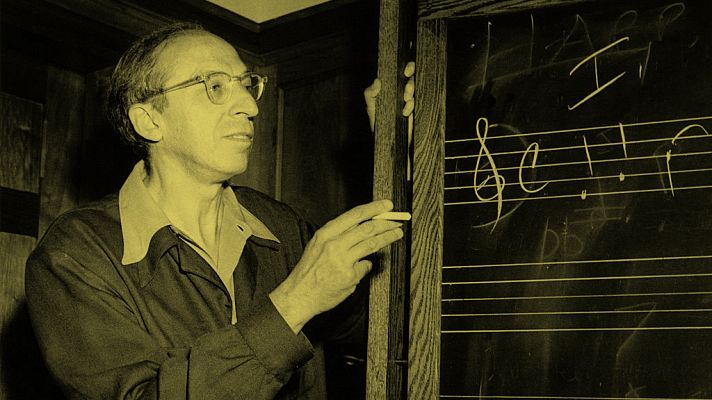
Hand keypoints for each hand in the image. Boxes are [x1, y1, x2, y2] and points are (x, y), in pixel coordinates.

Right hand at [269, 200, 403, 332]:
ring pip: (372, 244)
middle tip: (398, 221)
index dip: (374, 208)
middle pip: (367, 228)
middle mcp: (334, 244)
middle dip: (386, 223)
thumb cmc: (309, 271)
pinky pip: (365, 266)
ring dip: (387, 237)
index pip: (355, 215)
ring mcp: (342, 260)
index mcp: (326, 233)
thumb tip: (362, 229)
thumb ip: (339, 237)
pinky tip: (366, 264)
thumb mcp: (318, 246)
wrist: (298, 295)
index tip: (387, 205)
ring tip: (397, 234)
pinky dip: (367, 265)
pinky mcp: (349, 276)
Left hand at [364, 61, 415, 131]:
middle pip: (409, 75)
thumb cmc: (377, 122)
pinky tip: (404, 113)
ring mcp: (407, 100)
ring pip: (413, 87)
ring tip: (404, 98)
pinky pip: (416, 102)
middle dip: (410, 72)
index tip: (404, 69)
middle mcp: (399, 91)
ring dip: (410, 90)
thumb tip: (377, 81)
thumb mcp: (371, 107)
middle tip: (407, 75)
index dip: (403, 67)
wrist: (387, 140)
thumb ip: (370, 94)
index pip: (397, 72)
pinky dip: (410, 105)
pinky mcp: (414, 109)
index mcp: (389, 87)